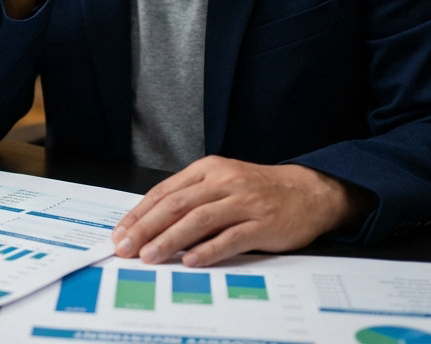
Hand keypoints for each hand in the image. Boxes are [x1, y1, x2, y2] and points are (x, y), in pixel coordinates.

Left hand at [111, 156, 370, 267]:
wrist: (309, 191)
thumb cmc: (260, 190)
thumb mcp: (223, 182)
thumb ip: (192, 197)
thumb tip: (152, 224)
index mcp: (209, 169)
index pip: (165, 191)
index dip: (139, 213)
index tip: (121, 232)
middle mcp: (224, 182)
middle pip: (177, 205)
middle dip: (146, 228)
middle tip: (125, 247)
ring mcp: (244, 202)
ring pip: (198, 220)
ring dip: (170, 239)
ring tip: (149, 256)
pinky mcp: (263, 224)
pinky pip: (231, 238)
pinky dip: (208, 250)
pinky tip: (190, 260)